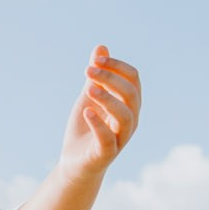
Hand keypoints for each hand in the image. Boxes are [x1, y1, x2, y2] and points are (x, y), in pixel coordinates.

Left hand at [61, 44, 140, 178]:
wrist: (75, 162)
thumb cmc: (86, 127)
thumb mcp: (89, 97)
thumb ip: (97, 75)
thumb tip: (101, 46)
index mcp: (129, 105)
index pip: (133, 79)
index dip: (117, 66)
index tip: (97, 59)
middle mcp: (130, 121)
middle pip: (130, 93)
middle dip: (110, 78)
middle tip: (87, 70)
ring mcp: (120, 138)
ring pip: (124, 116)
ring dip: (107, 99)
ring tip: (88, 88)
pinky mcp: (106, 154)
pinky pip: (107, 139)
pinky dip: (98, 124)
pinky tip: (86, 111)